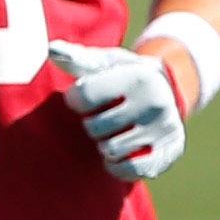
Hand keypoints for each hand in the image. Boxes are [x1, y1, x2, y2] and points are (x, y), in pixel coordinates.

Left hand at [49, 42, 188, 181]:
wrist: (168, 91)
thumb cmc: (123, 77)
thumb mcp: (104, 63)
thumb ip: (76, 59)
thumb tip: (51, 49)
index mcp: (138, 76)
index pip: (82, 97)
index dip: (77, 100)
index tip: (87, 97)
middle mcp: (156, 102)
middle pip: (94, 128)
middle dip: (93, 124)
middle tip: (106, 115)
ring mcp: (164, 129)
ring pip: (109, 150)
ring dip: (105, 144)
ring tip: (116, 131)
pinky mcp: (168, 153)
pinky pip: (129, 170)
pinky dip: (118, 165)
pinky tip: (122, 152)